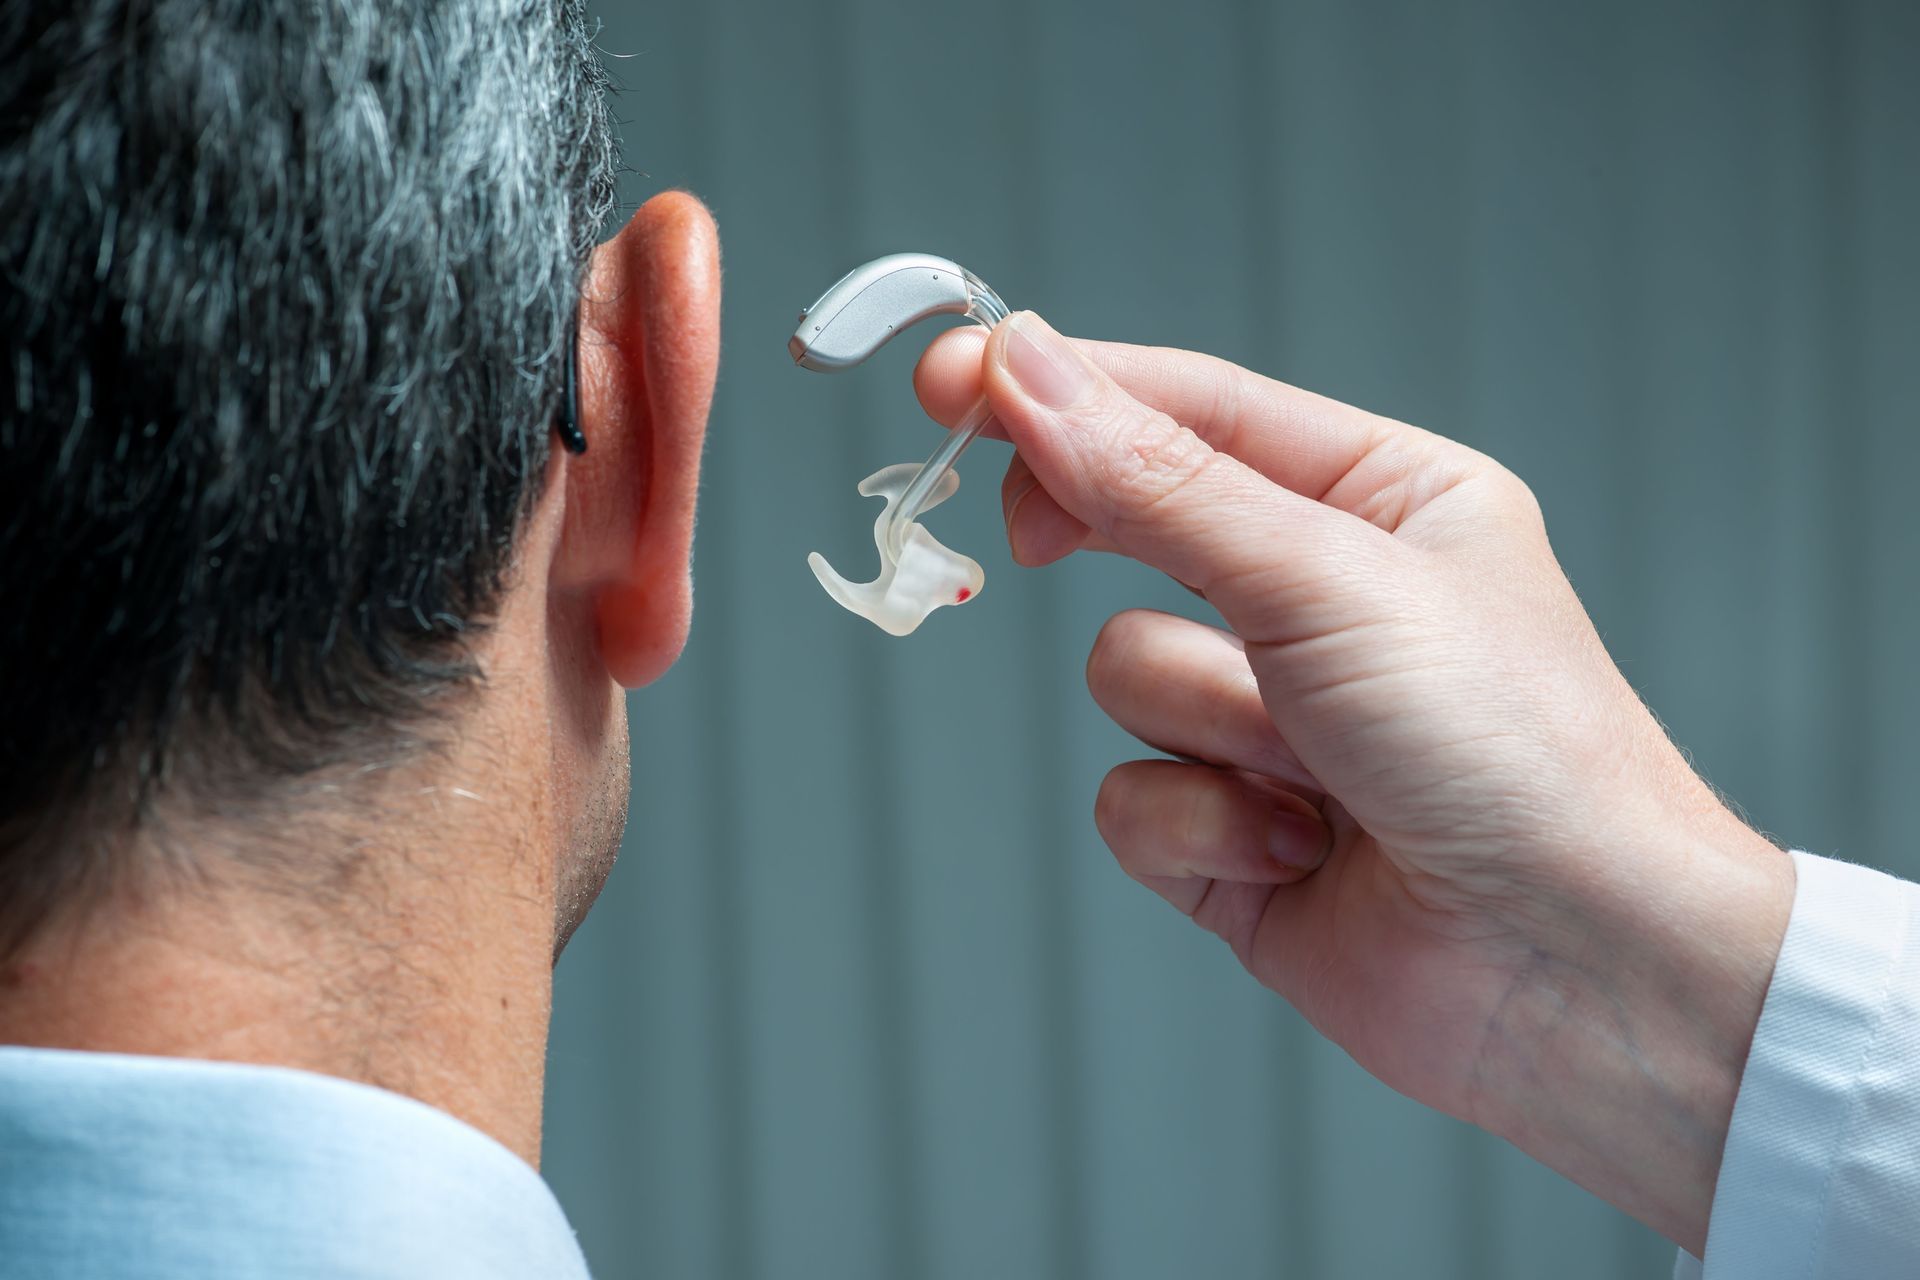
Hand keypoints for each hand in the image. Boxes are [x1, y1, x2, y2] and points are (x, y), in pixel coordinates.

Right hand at [914, 314, 1794, 1252]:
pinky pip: (1127, 793)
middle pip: (1134, 524)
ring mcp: (1268, 722)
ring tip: (1312, 769)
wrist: (1581, 973)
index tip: (947, 377)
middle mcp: (1316, 601)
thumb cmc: (1514, 753)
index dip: (1062, 386)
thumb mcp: (1326, 580)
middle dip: (1095, 538)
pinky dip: (1199, 823)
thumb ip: (1159, 483)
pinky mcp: (1229, 831)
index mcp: (1376, 499)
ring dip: (1205, 722)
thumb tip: (1028, 371)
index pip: (1188, 407)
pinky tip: (1294, 852)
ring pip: (1122, 671)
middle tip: (1031, 535)